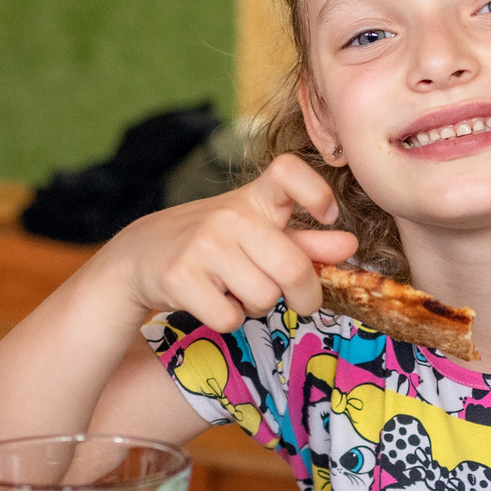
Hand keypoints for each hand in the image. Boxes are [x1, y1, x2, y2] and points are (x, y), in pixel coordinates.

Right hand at [109, 153, 357, 331]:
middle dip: (305, 295)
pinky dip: (229, 319)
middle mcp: (229, 215)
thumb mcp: (258, 235)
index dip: (316, 192)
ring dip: (258, 307)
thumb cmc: (212, 244)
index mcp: (253, 199)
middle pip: (292, 268)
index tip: (329, 216)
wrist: (140, 256)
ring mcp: (202, 244)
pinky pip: (230, 317)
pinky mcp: (180, 277)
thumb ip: (305, 242)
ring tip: (237, 291)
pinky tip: (213, 300)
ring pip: (263, 299)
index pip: (288, 171)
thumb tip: (350, 246)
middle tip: (302, 302)